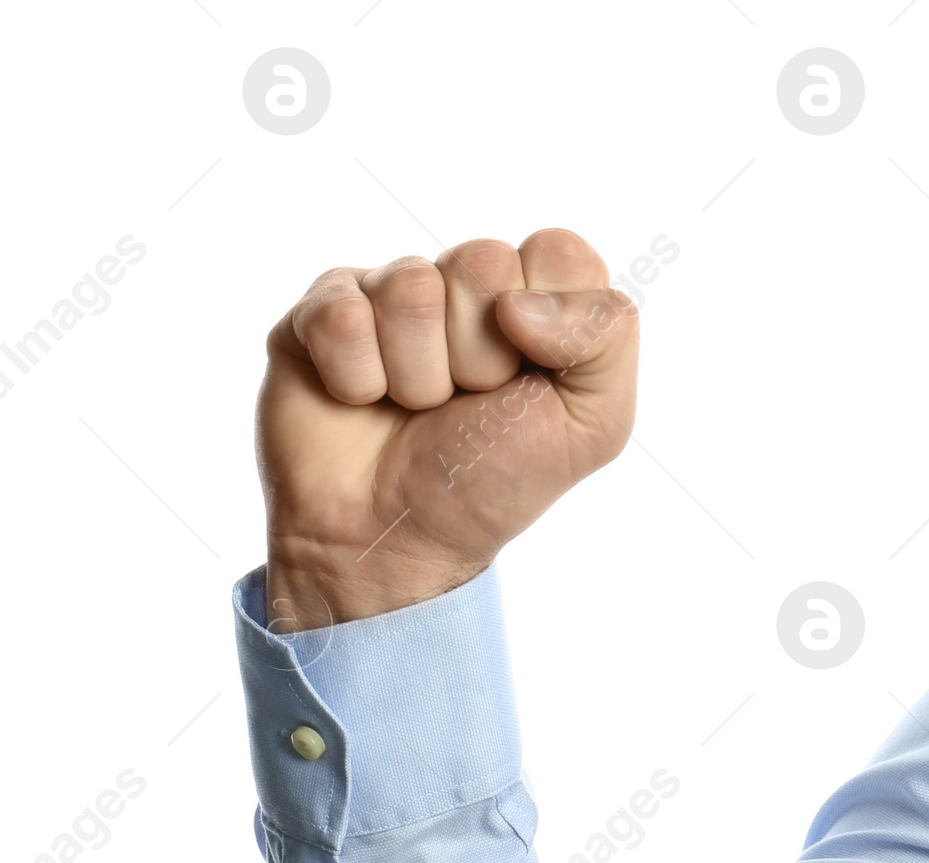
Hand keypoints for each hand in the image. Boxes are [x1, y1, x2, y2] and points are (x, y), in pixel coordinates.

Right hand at [255, 228, 638, 629]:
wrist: (397, 543)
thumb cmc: (490, 485)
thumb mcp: (592, 426)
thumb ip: (608, 336)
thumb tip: (519, 299)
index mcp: (532, 301)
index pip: (556, 252)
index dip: (547, 325)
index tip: (526, 382)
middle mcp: (460, 289)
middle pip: (482, 262)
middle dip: (480, 357)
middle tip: (464, 405)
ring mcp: (387, 296)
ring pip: (411, 289)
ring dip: (418, 377)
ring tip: (413, 411)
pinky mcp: (320, 314)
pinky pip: (342, 315)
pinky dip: (358, 380)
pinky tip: (361, 404)